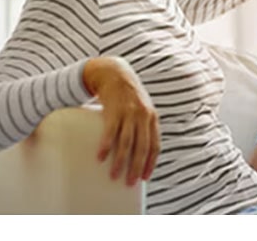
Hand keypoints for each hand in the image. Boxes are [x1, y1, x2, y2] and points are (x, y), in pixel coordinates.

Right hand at [83, 56, 159, 185]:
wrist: (115, 73)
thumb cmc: (128, 96)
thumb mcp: (143, 109)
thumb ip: (144, 127)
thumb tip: (138, 153)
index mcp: (152, 119)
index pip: (155, 146)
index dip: (150, 163)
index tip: (144, 178)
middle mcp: (143, 117)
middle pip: (142, 147)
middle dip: (136, 167)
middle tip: (129, 182)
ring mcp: (129, 113)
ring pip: (126, 142)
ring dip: (120, 161)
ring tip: (114, 175)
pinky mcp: (114, 110)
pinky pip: (110, 131)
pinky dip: (106, 145)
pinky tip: (100, 157)